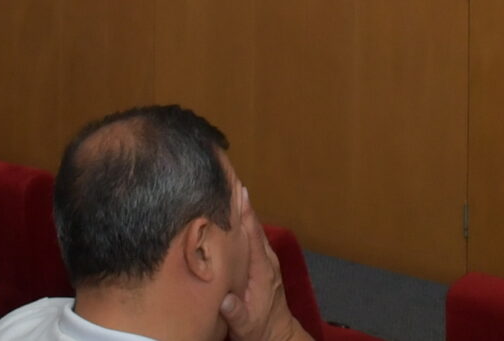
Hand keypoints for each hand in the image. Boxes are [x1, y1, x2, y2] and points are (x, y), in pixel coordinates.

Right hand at [217, 183, 309, 340]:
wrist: (277, 335)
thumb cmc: (260, 330)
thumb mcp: (246, 326)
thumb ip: (236, 313)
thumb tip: (226, 300)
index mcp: (262, 271)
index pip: (253, 236)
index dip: (245, 213)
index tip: (239, 191)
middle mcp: (266, 261)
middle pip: (254, 226)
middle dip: (243, 204)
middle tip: (230, 179)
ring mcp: (266, 261)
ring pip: (253, 230)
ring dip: (243, 210)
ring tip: (230, 188)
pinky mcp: (263, 263)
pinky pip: (253, 237)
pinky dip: (244, 223)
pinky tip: (234, 215)